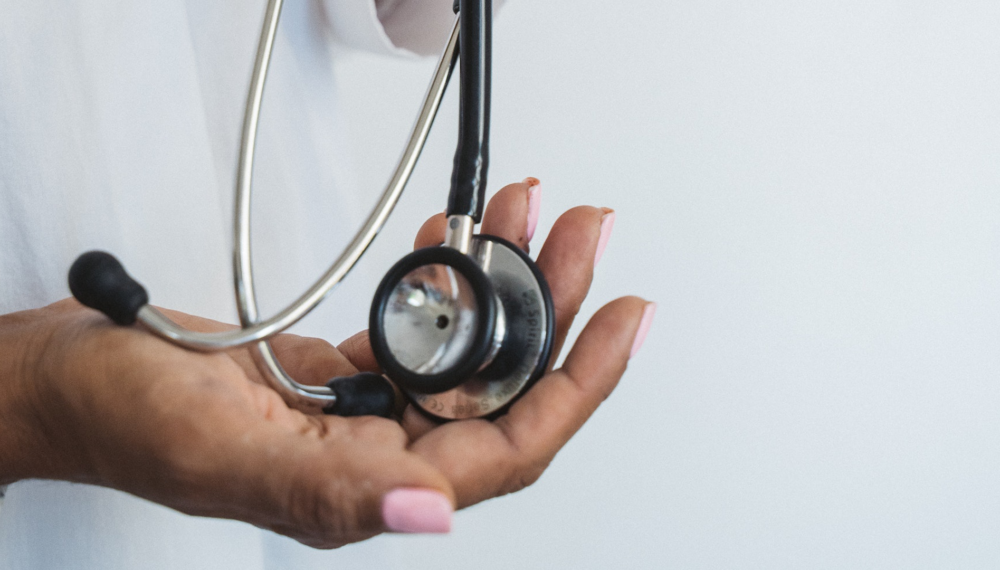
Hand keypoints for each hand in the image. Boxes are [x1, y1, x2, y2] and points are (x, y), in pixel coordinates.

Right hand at [0, 179, 653, 547]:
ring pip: (469, 353)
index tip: (621, 318)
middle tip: (582, 238)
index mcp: (367, 485)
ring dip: (507, 281)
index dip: (577, 387)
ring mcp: (365, 411)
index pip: (507, 447)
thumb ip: (325, 485)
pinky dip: (445, 279)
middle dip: (555, 307)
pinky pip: (419, 328)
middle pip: (504, 388)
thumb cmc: (126, 415)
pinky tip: (458, 241)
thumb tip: (428, 511)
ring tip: (530, 217)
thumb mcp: (218, 449)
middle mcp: (379, 453)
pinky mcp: (342, 373)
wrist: (73, 375)